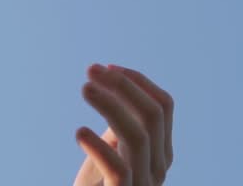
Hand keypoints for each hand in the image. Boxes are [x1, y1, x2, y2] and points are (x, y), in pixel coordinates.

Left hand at [73, 64, 173, 185]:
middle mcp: (157, 168)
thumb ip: (120, 126)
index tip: (107, 67)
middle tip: (90, 70)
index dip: (137, 81)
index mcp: (160, 153)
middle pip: (153, 115)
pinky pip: (118, 169)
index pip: (164, 107)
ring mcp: (143, 184)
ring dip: (110, 106)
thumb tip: (115, 83)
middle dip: (123, 86)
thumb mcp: (113, 152)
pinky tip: (78, 132)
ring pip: (138, 136)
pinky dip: (99, 147)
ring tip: (84, 88)